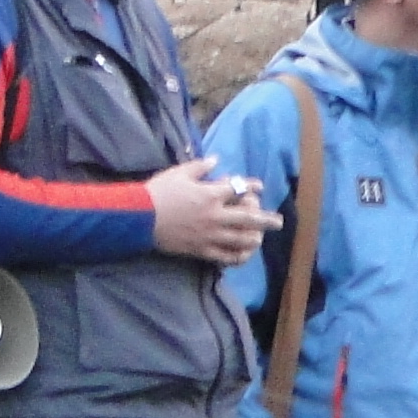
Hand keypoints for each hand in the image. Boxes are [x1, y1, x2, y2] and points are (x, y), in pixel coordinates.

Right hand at [149, 157, 281, 264]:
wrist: (139, 218)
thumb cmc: (158, 192)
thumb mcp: (179, 173)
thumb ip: (201, 167)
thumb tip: (216, 160)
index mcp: (210, 194)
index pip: (239, 188)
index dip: (252, 187)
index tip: (260, 187)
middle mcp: (215, 215)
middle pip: (249, 218)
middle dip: (267, 220)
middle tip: (279, 222)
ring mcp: (209, 235)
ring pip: (240, 240)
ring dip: (254, 239)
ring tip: (260, 239)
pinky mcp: (200, 250)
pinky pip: (224, 256)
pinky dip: (236, 257)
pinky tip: (242, 256)